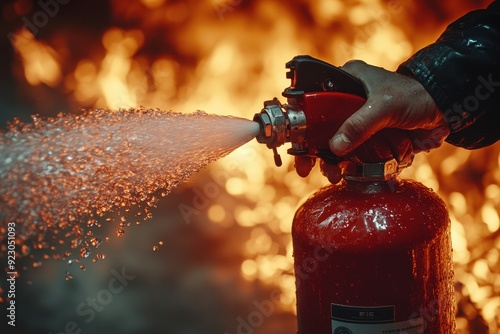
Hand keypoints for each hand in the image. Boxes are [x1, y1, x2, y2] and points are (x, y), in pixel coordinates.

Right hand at [294, 60, 449, 181]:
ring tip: (334, 176)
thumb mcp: (384, 107)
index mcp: (346, 82)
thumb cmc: (416, 97)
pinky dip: (351, 164)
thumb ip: (360, 125)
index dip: (302, 123)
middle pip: (322, 127)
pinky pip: (354, 152)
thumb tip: (334, 148)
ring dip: (333, 161)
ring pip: (337, 142)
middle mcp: (348, 100)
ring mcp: (359, 120)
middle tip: (308, 168)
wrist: (445, 111)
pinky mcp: (370, 136)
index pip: (314, 101)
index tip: (296, 145)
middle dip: (316, 150)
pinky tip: (349, 174)